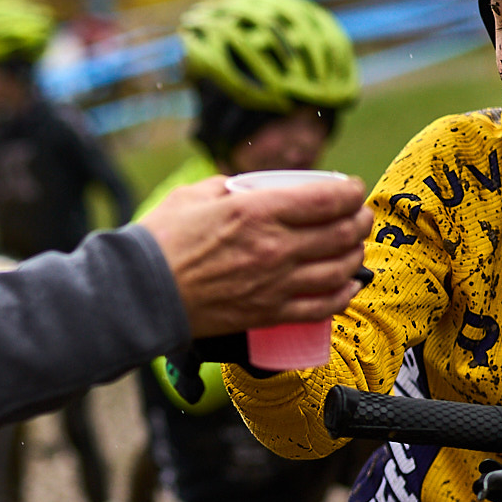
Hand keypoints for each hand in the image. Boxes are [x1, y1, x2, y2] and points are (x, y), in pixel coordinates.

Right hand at [139, 174, 370, 338]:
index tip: (351, 189)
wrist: (141, 293)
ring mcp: (276, 283)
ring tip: (353, 248)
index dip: (350, 191)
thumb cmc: (161, 241)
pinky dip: (343, 293)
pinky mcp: (270, 313)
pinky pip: (323, 306)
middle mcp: (275, 247)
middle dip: (360, 221)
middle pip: (343, 232)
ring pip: (341, 269)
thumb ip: (233, 188)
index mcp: (258, 211)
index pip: (328, 198)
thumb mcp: (197, 194)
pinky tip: (345, 285)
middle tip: (358, 217)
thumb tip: (253, 188)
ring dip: (355, 255)